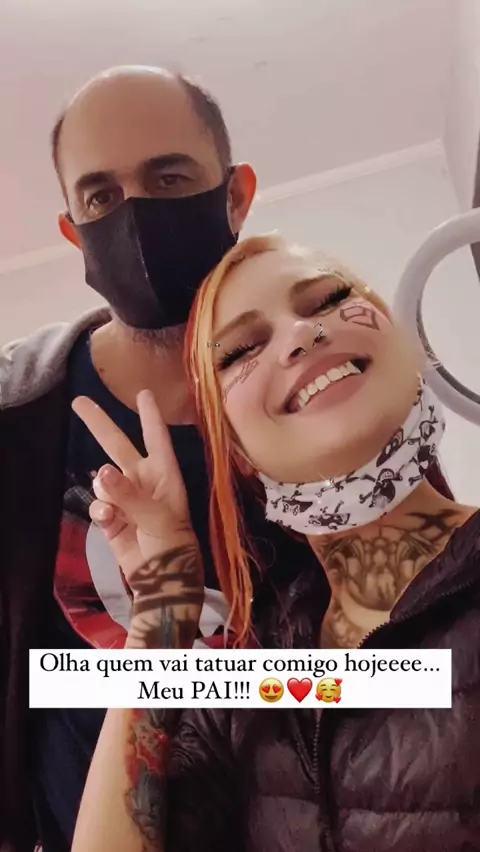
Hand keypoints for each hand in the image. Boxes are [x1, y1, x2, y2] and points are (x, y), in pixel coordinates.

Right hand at [72, 390, 203, 648]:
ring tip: (114, 509)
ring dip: (103, 489)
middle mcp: (144, 482)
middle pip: (118, 446)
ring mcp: (126, 499)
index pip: (156, 438)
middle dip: (100, 425)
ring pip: (103, 479)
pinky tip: (109, 521)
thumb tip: (101, 471)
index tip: (144, 392)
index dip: (150, 415)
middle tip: (79, 402)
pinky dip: (100, 511)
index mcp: (164, 475)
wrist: (162, 580)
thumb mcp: (158, 516)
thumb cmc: (173, 544)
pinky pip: (98, 504)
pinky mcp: (112, 519)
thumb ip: (129, 493)